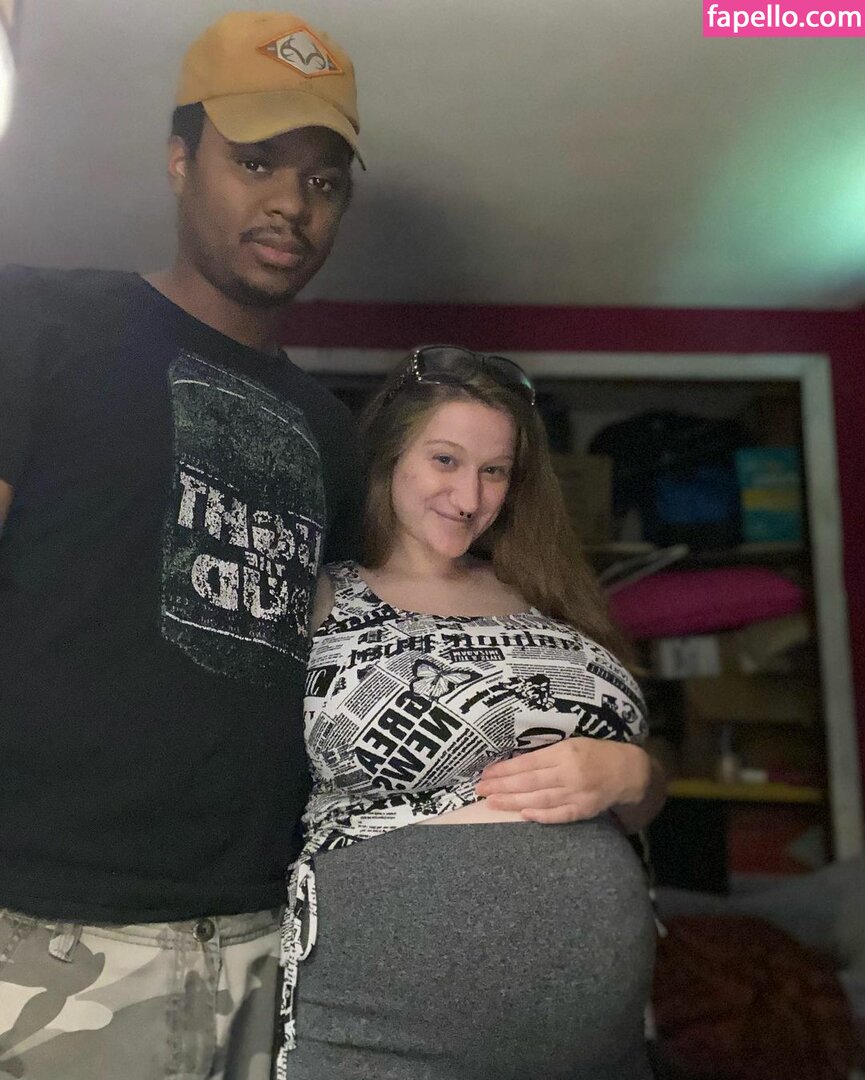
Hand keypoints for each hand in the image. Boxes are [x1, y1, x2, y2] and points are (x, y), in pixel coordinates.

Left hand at [475, 738, 651, 824]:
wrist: (628, 771)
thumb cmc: (595, 753)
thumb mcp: (571, 743)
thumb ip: (546, 754)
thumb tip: (514, 765)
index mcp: (565, 753)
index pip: (528, 763)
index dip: (505, 770)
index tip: (486, 774)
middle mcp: (570, 774)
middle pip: (530, 782)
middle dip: (502, 787)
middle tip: (480, 790)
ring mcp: (577, 794)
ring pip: (540, 800)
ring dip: (514, 802)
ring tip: (493, 803)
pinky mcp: (584, 810)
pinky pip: (559, 815)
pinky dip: (541, 816)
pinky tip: (523, 815)